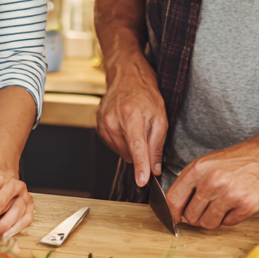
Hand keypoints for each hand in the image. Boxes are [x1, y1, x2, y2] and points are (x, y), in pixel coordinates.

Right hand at [96, 58, 167, 186]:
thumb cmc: (145, 94)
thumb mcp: (160, 117)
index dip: (140, 166)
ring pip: (121, 152)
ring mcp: (103, 122)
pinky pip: (113, 145)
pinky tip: (126, 128)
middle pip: (129, 153)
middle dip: (141, 153)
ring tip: (136, 127)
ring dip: (131, 148)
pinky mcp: (98, 125)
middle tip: (147, 134)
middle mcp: (113, 119)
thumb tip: (154, 168)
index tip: (142, 180)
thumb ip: (157, 145)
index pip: (137, 147)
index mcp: (131, 115)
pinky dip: (122, 142)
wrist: (127, 77)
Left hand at [167, 138, 258, 228]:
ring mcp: (230, 195)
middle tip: (205, 210)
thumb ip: (191, 183)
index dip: (172, 213)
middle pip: (191, 216)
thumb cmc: (238, 159)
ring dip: (212, 220)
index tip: (175, 218)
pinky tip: (236, 204)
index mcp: (198, 169)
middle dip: (196, 217)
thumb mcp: (208, 162)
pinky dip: (230, 218)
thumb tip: (177, 209)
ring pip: (208, 223)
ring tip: (221, 206)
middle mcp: (212, 182)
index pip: (173, 199)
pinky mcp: (246, 205)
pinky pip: (228, 224)